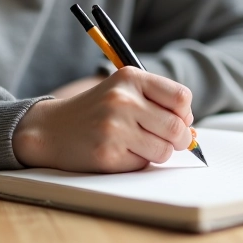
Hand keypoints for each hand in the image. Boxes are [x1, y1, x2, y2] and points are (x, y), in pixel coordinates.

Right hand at [12, 67, 194, 172]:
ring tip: (138, 144)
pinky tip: (119, 152)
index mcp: (130, 78)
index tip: (177, 119)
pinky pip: (143, 164)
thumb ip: (158, 102)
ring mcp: (114, 127)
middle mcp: (123, 100)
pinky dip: (137, 162)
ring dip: (157, 152)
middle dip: (179, 139)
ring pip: (164, 150)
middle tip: (169, 141)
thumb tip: (191, 129)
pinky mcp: (107, 154)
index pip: (181, 98)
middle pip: (177, 128)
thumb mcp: (124, 91)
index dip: (185, 114)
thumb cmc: (96, 110)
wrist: (51, 129)